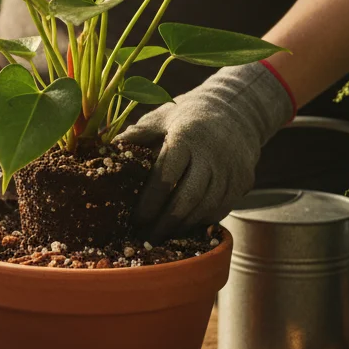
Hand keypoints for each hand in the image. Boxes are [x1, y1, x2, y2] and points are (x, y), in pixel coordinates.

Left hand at [117, 62, 293, 238]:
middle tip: (145, 238)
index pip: (165, 176)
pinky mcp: (243, 181)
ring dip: (182, 227)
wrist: (237, 109)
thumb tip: (106, 151)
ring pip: (206, 209)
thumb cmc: (189, 115)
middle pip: (187, 199)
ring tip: (161, 236)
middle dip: (164, 223)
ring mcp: (231, 170)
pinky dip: (201, 222)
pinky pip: (221, 210)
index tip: (134, 219)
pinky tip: (183, 227)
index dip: (149, 202)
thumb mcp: (161, 117)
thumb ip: (136, 136)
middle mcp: (212, 155)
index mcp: (186, 136)